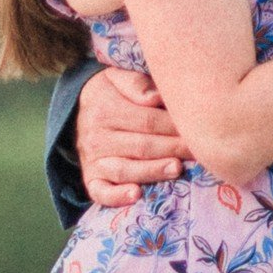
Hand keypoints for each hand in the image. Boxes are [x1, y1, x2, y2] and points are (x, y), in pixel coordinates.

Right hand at [79, 64, 191, 207]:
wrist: (74, 109)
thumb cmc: (107, 92)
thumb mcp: (117, 76)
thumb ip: (137, 84)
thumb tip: (156, 97)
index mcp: (108, 110)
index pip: (147, 121)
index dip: (173, 127)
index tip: (197, 130)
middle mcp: (98, 137)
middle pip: (142, 145)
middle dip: (173, 149)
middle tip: (198, 152)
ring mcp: (93, 161)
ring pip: (126, 169)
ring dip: (153, 171)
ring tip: (176, 169)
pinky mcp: (90, 179)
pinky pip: (100, 192)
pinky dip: (117, 197)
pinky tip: (136, 195)